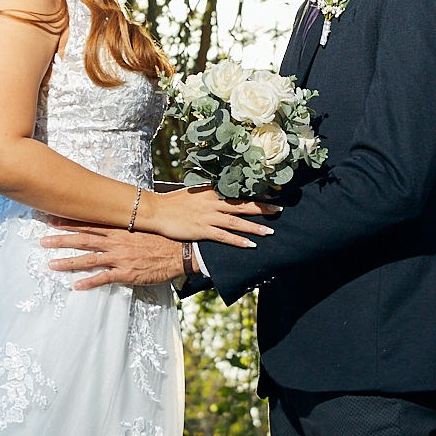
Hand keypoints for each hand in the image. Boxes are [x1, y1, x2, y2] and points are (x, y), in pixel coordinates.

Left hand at [42, 223, 187, 289]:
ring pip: (89, 259)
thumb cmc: (161, 240)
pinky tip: (76, 285)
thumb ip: (123, 228)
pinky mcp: (126, 273)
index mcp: (119, 230)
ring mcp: (120, 258)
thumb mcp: (140, 229)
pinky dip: (89, 282)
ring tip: (51, 264)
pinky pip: (104, 278)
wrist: (179, 252)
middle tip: (43, 241)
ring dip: (68, 261)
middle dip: (61, 240)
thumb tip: (110, 225)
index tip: (53, 220)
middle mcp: (116, 242)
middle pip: (83, 240)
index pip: (89, 224)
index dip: (70, 223)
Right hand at [138, 185, 278, 244]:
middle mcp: (213, 202)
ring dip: (254, 226)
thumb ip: (209, 193)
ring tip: (270, 231)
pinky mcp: (202, 230)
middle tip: (279, 210)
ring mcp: (208, 217)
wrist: (156, 210)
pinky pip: (225, 237)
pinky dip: (239, 240)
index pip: (238, 191)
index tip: (271, 194)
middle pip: (242, 205)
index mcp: (212, 191)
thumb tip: (222, 193)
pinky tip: (251, 244)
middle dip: (262, 207)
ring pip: (237, 221)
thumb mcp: (194, 192)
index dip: (255, 193)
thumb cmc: (174, 201)